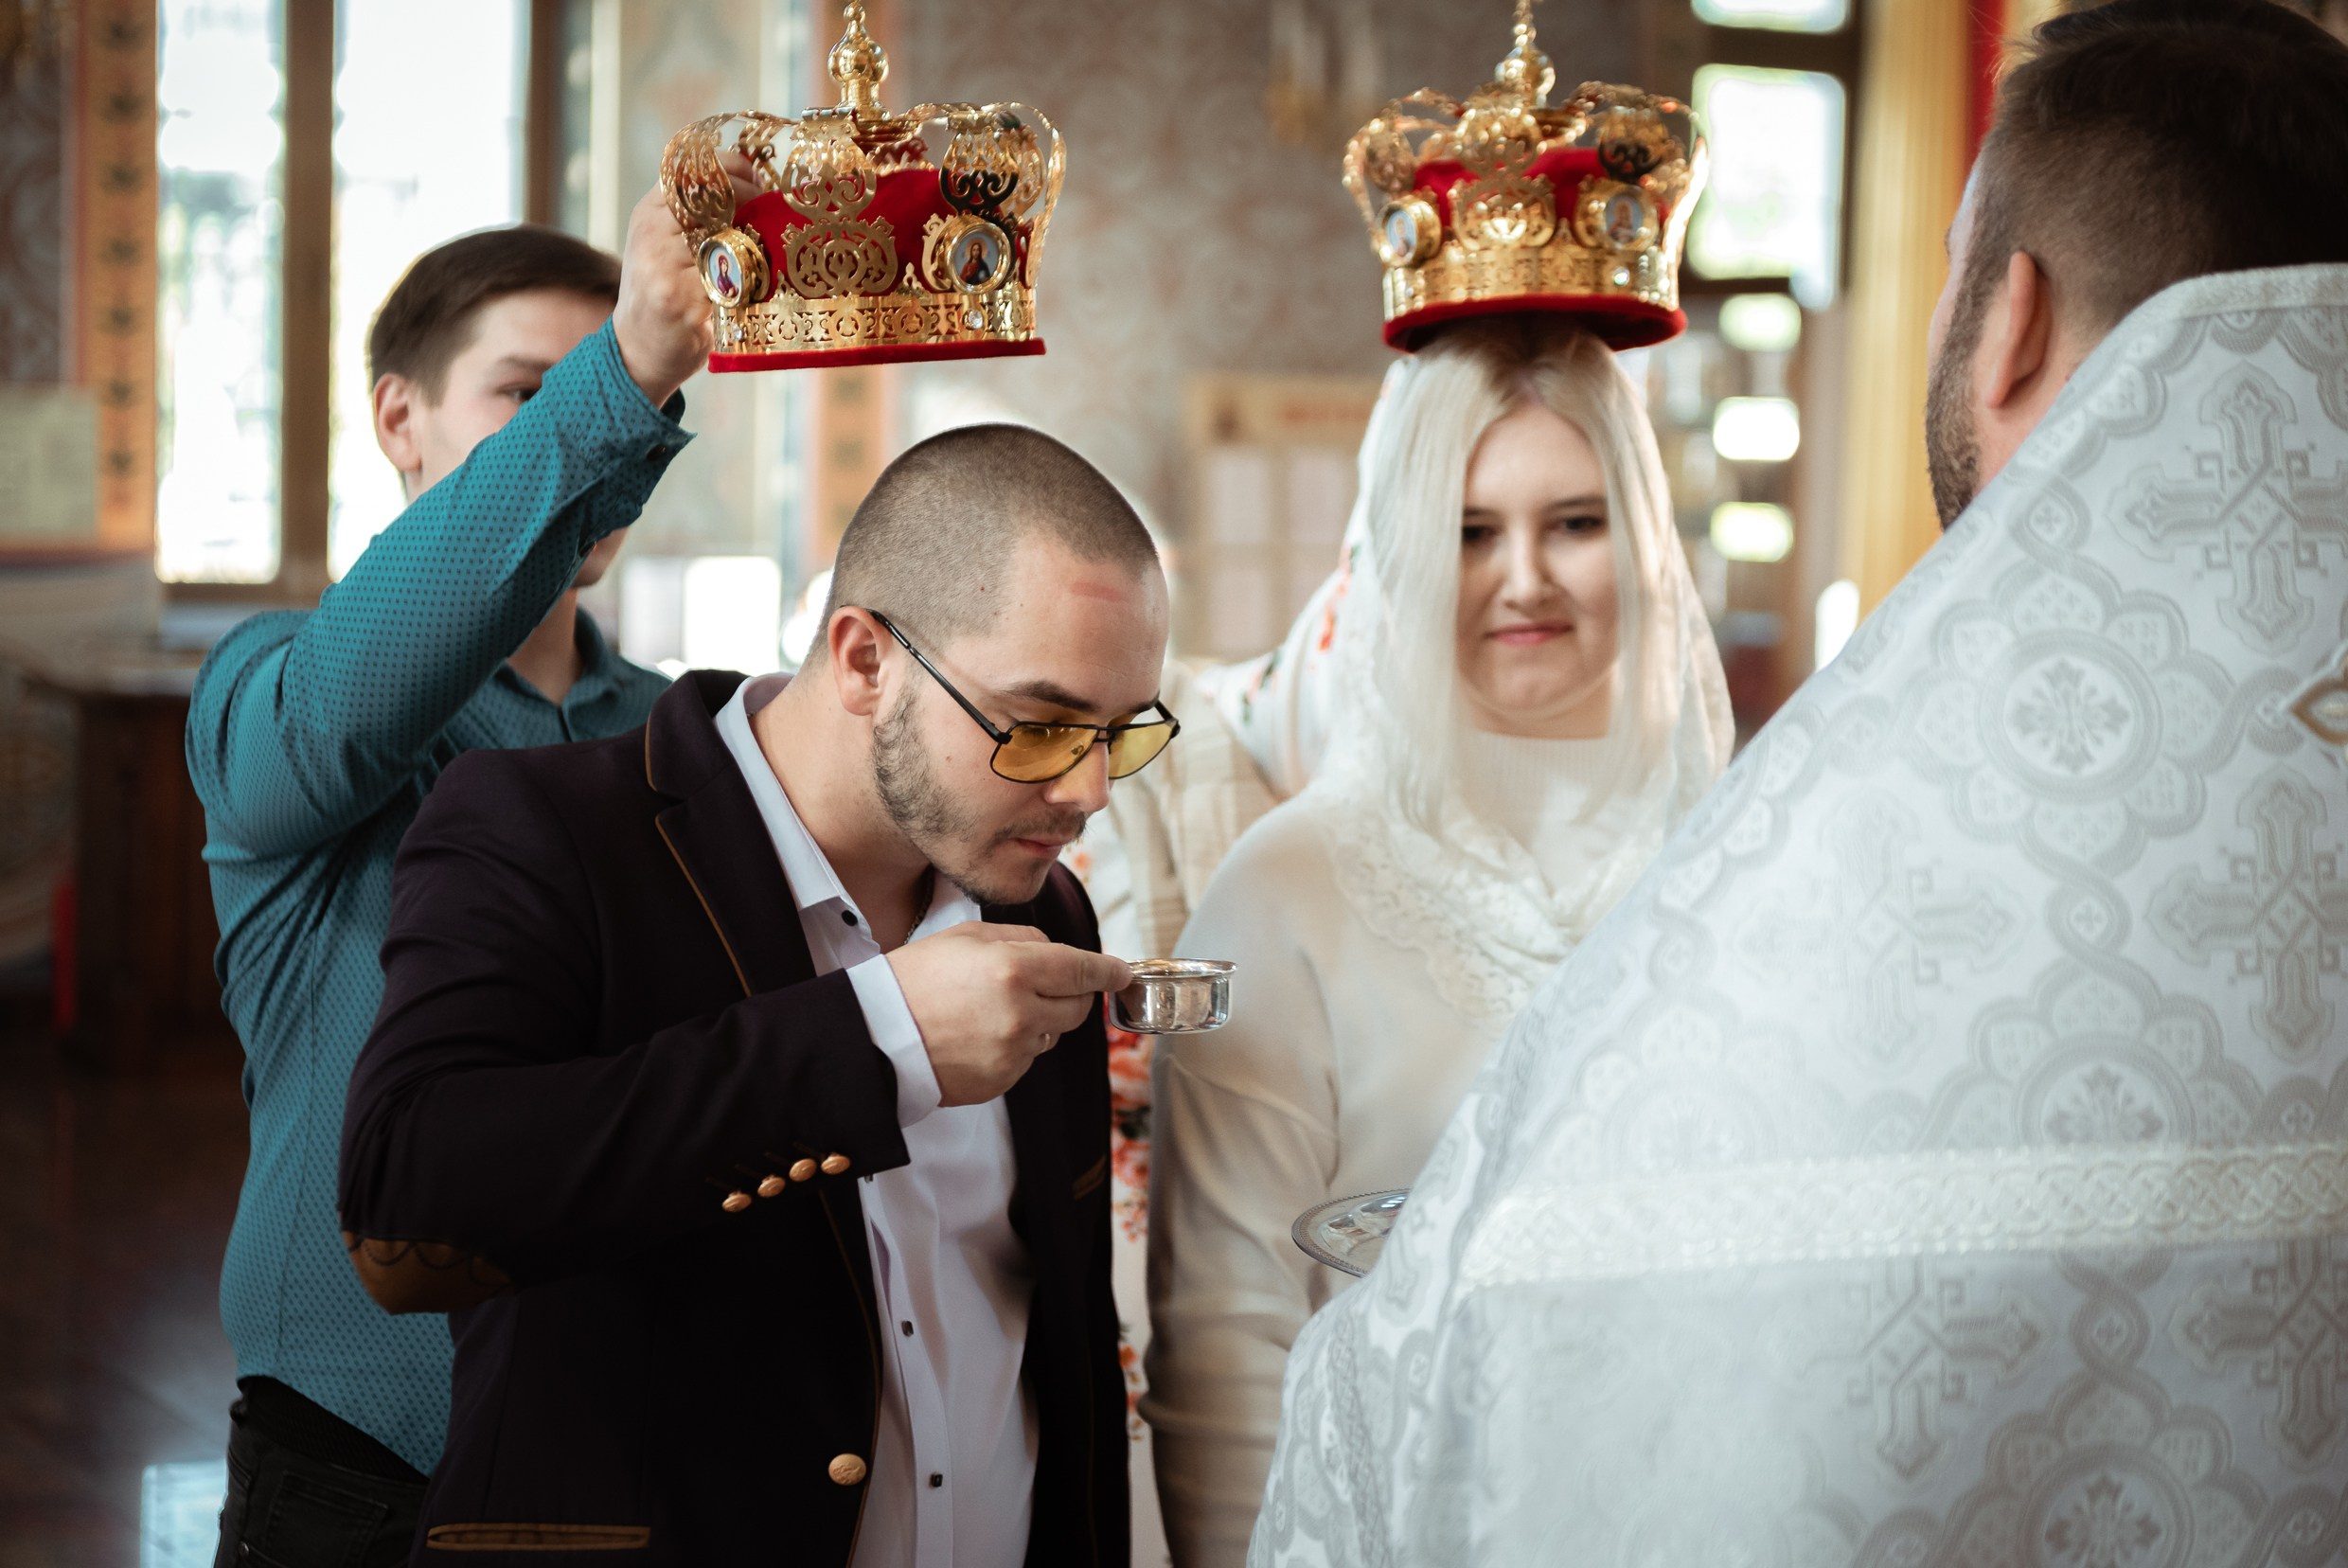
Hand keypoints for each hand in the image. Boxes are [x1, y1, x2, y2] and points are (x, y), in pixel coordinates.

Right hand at [611, 153, 759, 408]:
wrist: (636, 349)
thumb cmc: (666, 292)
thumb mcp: (667, 242)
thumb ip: (697, 214)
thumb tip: (756, 183)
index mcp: (650, 211)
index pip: (695, 168)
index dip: (735, 168)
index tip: (760, 182)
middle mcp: (652, 231)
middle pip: (713, 198)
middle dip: (752, 202)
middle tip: (774, 216)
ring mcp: (663, 266)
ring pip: (725, 238)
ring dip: (755, 244)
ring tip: (766, 254)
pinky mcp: (680, 300)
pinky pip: (728, 281)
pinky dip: (748, 283)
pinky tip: (753, 288)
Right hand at [888, 922, 1131, 1106]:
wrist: (874, 1035)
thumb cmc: (915, 978)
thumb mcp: (967, 937)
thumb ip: (1023, 939)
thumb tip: (1059, 953)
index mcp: (1014, 970)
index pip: (1083, 970)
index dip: (1109, 971)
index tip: (1122, 972)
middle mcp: (1021, 1014)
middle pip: (1078, 1007)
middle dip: (1072, 994)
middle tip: (1042, 984)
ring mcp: (1013, 1053)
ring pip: (1053, 1035)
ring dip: (1039, 1021)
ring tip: (990, 1011)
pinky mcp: (1002, 1081)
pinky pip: (1027, 1059)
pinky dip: (1015, 1046)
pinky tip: (978, 1036)